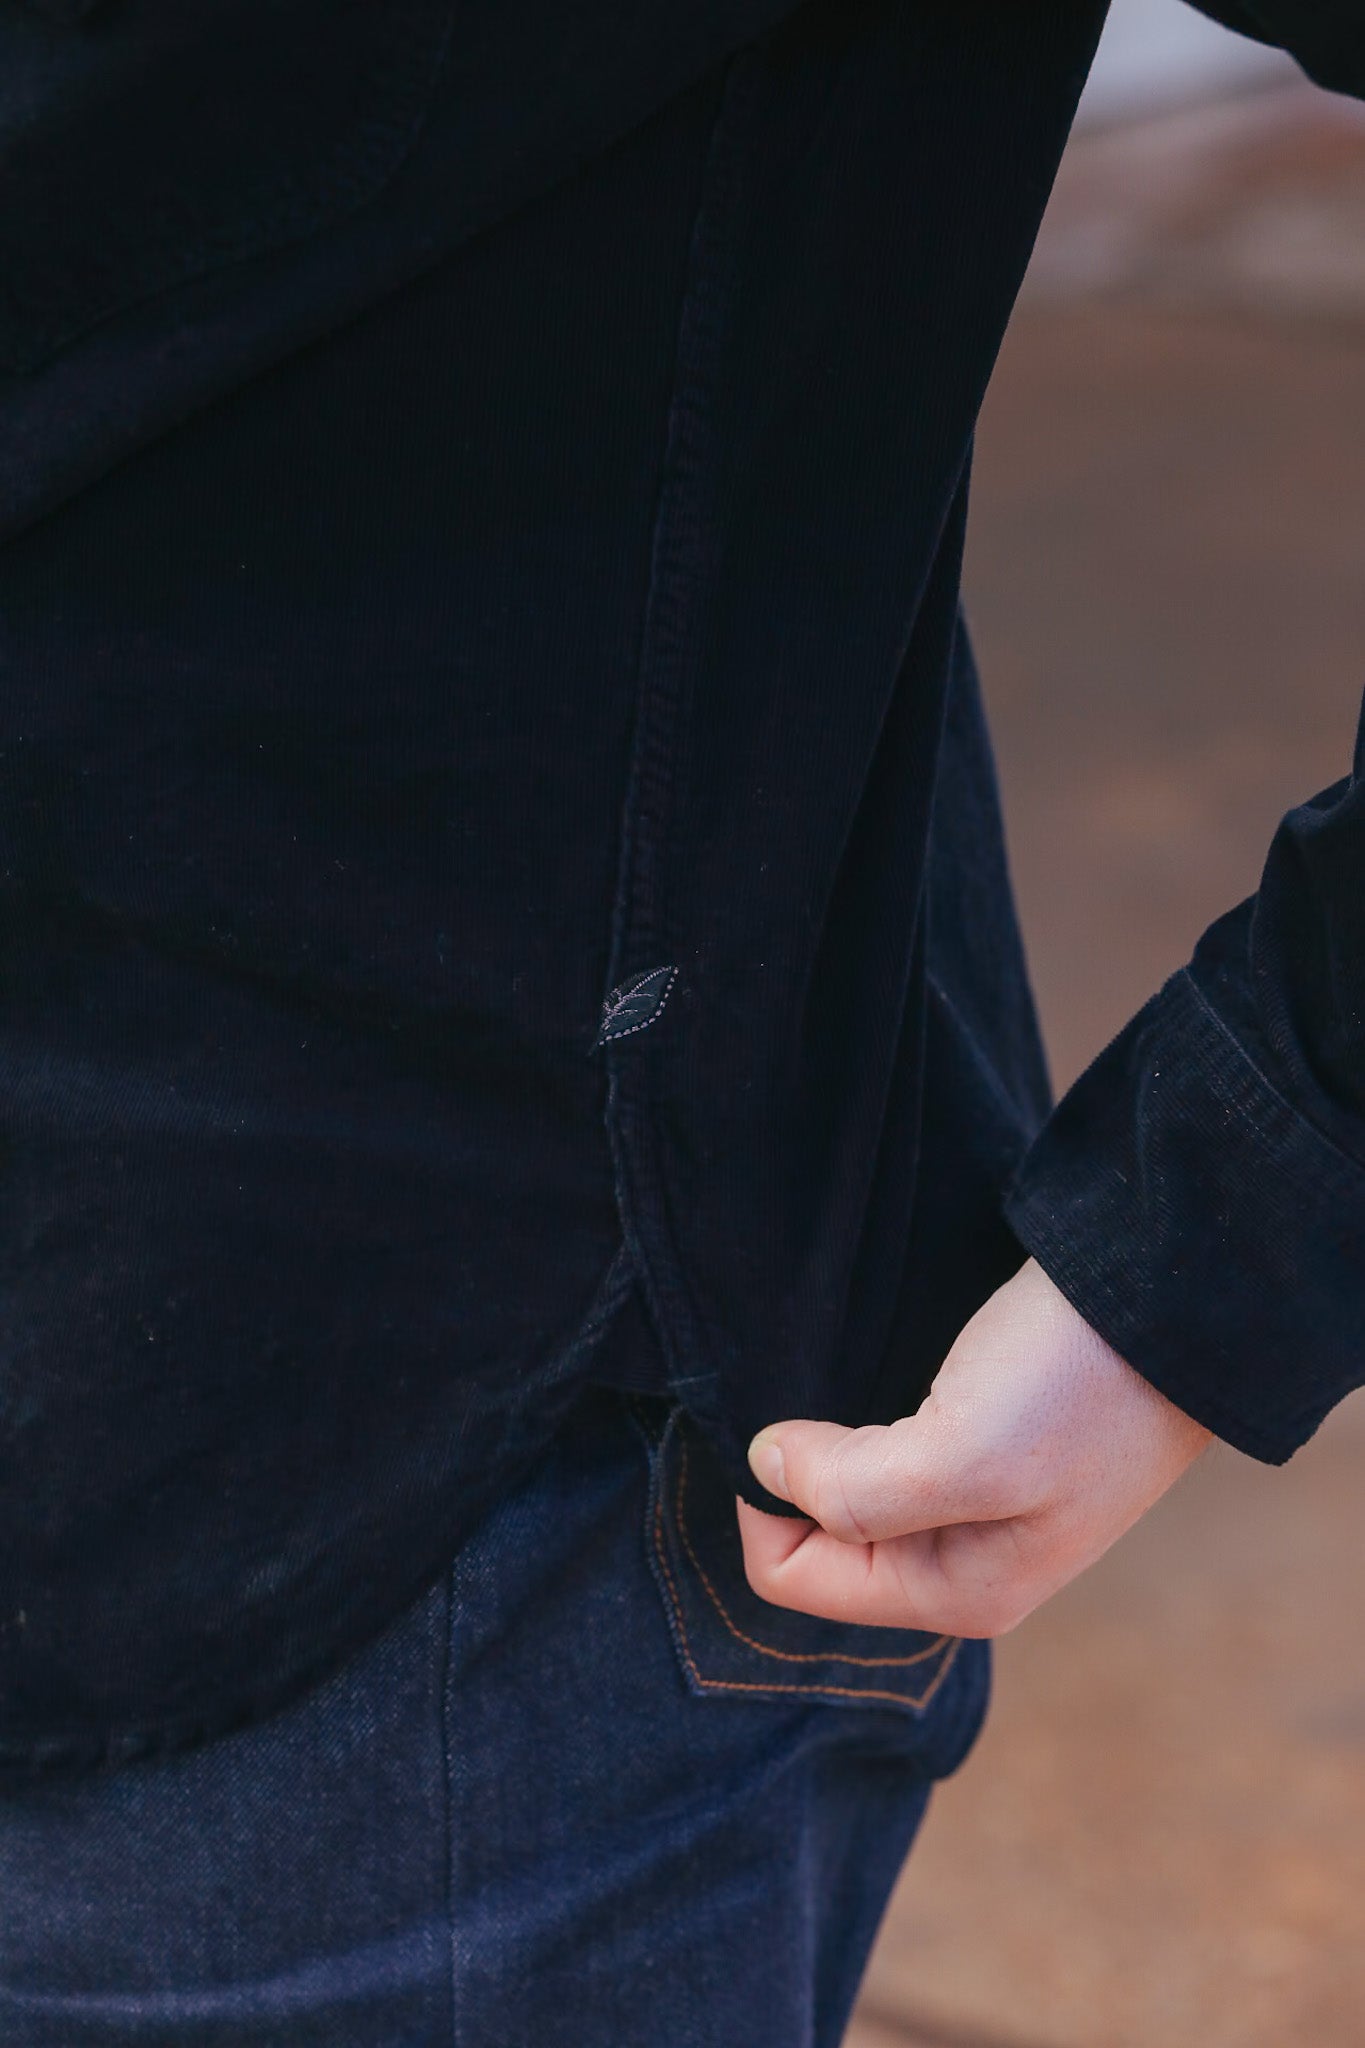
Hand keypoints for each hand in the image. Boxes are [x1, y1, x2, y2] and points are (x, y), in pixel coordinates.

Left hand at [736, 1257, 1212, 1636]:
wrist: (1170, 1296)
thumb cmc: (1077, 1385)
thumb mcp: (963, 1454)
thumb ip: (855, 1489)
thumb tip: (766, 1469)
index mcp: (956, 1592)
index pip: (791, 1578)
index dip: (765, 1502)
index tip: (787, 1424)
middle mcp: (962, 1562)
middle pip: (818, 1538)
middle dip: (800, 1475)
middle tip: (819, 1395)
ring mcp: (977, 1502)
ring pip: (850, 1489)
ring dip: (829, 1442)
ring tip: (850, 1379)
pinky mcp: (984, 1441)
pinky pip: (887, 1448)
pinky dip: (863, 1415)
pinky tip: (877, 1371)